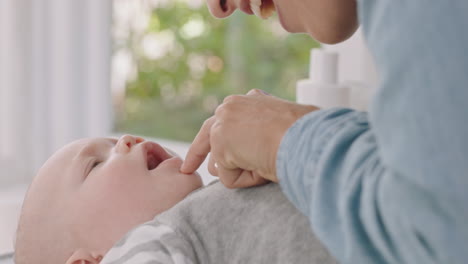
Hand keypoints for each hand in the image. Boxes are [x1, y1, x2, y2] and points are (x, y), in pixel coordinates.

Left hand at [181, 89, 317, 187]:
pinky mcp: (220, 143)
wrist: (308, 136)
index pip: (227, 118)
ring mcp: (223, 123)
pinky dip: (249, 180)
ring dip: (243, 170)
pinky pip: (230, 178)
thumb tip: (240, 157)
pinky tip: (265, 168)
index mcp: (250, 99)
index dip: (217, 135)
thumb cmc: (308, 134)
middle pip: (207, 133)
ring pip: (222, 161)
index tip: (210, 144)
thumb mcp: (283, 127)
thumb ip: (260, 134)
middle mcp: (231, 106)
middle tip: (187, 168)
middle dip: (197, 153)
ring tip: (269, 163)